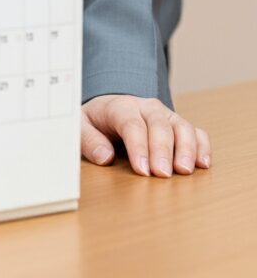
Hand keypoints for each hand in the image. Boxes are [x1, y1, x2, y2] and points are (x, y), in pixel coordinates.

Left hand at [81, 95, 210, 176]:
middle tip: (162, 174)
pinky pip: (196, 132)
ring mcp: (165, 115)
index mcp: (120, 106)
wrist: (107, 108)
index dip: (138, 147)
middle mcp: (146, 107)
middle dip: (162, 150)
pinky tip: (202, 164)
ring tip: (184, 171)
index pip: (132, 124)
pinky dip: (202, 146)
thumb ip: (88, 140)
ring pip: (181, 126)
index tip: (142, 170)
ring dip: (186, 148)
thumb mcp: (79, 127)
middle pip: (159, 125)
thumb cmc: (94, 121)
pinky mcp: (178, 125)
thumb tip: (104, 157)